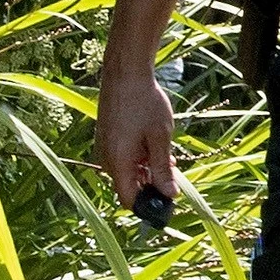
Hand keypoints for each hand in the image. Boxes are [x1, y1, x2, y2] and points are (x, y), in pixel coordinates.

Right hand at [95, 65, 180, 204]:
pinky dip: (140, 157)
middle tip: (173, 171)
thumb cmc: (144, 103)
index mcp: (117, 162)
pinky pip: (124, 158)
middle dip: (151, 184)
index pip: (128, 198)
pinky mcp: (108, 139)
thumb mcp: (160, 137)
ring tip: (167, 153)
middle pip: (129, 185)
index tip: (167, 201)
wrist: (125, 74)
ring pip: (128, 171)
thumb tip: (170, 194)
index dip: (147, 204)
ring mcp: (106, 148)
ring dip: (147, 169)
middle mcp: (107, 159)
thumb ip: (162, 168)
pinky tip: (155, 145)